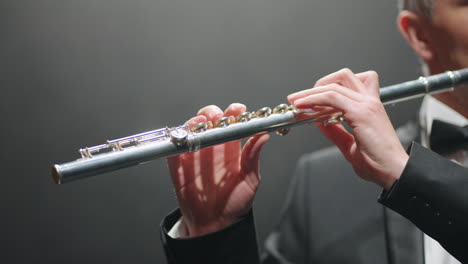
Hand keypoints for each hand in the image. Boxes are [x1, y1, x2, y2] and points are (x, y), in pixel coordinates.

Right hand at [167, 103, 269, 236]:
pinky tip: (183, 138)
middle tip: (215, 116)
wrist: (215, 224)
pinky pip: (174, 149)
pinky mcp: (178, 166)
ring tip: (200, 124)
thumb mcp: (250, 180)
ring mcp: (195, 155)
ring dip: (194, 124)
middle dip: (211, 113)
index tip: (237, 110)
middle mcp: (213, 148)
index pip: (232, 123)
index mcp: (231, 148)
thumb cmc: (235, 203)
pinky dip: (176, 140)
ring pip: (191, 131)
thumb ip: (253, 157)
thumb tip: (263, 135)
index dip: (234, 113)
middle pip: (209, 121)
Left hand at [288, 68, 408, 189]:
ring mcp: (366, 105)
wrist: (395, 173)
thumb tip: (318, 121)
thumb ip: (334, 131)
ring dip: (310, 92)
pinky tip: (303, 107)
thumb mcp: (349, 144)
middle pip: (341, 76)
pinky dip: (314, 100)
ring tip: (296, 102)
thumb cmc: (378, 163)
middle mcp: (369, 101)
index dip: (325, 88)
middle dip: (317, 85)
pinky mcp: (361, 113)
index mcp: (369, 107)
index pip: (347, 84)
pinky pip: (332, 98)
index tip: (307, 100)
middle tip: (299, 98)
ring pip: (333, 85)